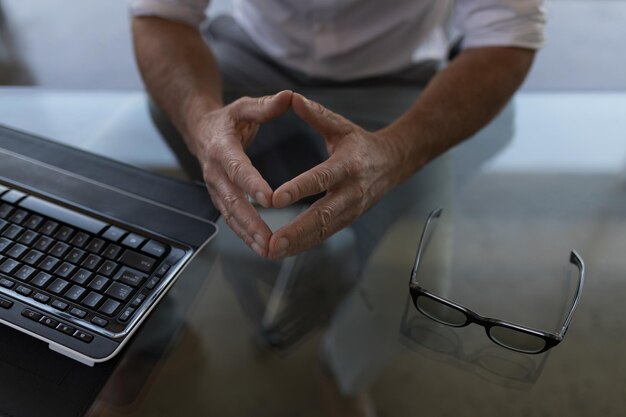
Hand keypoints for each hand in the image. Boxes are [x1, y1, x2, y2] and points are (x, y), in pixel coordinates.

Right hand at [191, 90, 292, 256]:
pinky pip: (231, 220)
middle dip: (251, 222)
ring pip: (230, 216)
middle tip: (269, 239)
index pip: (238, 168)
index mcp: (222, 148)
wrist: (200, 131)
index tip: (270, 198)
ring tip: (267, 250)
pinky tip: (260, 248)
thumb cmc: (227, 120)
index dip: (252, 184)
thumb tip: (288, 97)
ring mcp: (216, 188)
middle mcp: (216, 172)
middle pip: (233, 201)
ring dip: (248, 235)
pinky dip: (244, 235)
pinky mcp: (219, 198)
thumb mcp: (244, 107)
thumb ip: (265, 105)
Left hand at [267, 93, 409, 258]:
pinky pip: (324, 235)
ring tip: (272, 251)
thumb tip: (292, 98)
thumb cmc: (361, 144)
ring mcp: (350, 210)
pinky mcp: (347, 220)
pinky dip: (304, 245)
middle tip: (272, 242)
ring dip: (297, 244)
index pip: (321, 179)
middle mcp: (350, 192)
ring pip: (322, 231)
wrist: (392, 163)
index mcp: (348, 165)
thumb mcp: (341, 125)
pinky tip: (284, 252)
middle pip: (322, 215)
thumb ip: (316, 114)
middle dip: (295, 231)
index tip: (275, 199)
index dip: (299, 189)